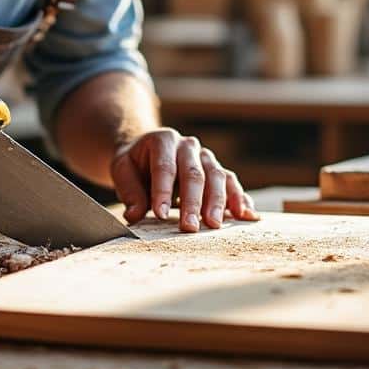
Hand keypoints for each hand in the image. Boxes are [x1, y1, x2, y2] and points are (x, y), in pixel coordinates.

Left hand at [109, 128, 258, 231]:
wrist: (150, 150)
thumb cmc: (136, 163)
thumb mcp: (123, 170)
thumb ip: (130, 191)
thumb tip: (134, 215)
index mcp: (163, 141)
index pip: (164, 167)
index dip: (162, 192)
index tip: (159, 215)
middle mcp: (188, 146)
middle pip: (194, 174)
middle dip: (192, 202)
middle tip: (190, 227)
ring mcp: (206, 157)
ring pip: (217, 177)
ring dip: (218, 202)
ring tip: (214, 225)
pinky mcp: (218, 170)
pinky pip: (232, 182)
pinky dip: (239, 199)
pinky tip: (245, 215)